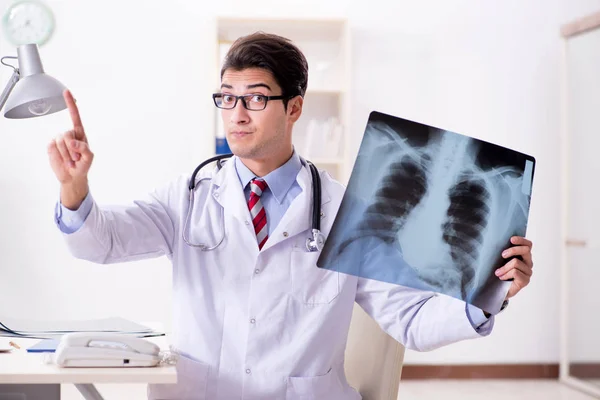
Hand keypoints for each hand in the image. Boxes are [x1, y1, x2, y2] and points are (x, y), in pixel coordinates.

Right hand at [47, 89, 93, 207]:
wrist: (72, 176)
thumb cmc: (83, 165)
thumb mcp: (89, 158)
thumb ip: (84, 148)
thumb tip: (73, 142)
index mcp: (80, 134)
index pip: (75, 116)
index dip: (70, 104)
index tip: (66, 92)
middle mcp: (69, 134)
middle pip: (67, 134)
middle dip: (72, 148)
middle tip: (76, 158)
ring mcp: (59, 140)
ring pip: (60, 141)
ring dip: (67, 154)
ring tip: (71, 160)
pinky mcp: (51, 146)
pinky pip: (53, 147)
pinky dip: (59, 155)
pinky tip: (63, 159)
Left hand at [495, 236, 532, 298]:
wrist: (497, 289)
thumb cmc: (499, 272)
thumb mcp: (500, 260)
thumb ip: (504, 251)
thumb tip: (497, 240)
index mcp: (524, 256)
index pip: (528, 244)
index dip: (521, 240)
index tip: (511, 239)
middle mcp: (528, 263)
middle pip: (526, 250)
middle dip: (512, 250)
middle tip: (502, 255)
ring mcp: (528, 272)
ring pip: (516, 262)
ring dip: (504, 267)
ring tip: (497, 272)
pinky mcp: (525, 281)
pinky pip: (515, 272)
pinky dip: (506, 274)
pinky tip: (501, 278)